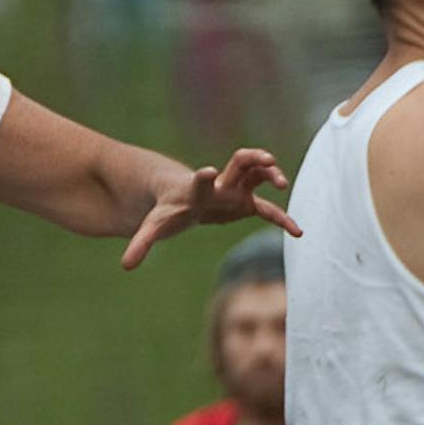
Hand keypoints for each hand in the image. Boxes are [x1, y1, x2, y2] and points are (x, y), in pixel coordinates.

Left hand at [120, 147, 300, 269]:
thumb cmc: (168, 209)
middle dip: (252, 159)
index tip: (207, 173)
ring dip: (271, 174)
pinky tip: (298, 233)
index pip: (201, 179)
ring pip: (257, 175)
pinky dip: (281, 219)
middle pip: (239, 163)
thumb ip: (142, 243)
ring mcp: (235, 190)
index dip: (204, 177)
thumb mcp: (154, 225)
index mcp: (196, 188)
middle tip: (266, 160)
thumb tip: (125, 266)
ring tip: (282, 182)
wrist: (180, 198)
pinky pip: (268, 209)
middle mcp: (219, 184)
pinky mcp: (245, 203)